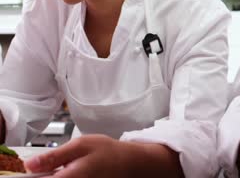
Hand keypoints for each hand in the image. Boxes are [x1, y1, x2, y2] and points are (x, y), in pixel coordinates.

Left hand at [24, 134, 183, 177]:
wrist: (130, 163)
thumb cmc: (108, 152)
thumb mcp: (80, 145)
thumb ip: (54, 156)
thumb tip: (30, 164)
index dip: (32, 175)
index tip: (33, 168)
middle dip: (46, 175)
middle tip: (55, 165)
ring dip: (56, 176)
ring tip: (68, 167)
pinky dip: (67, 177)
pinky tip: (73, 172)